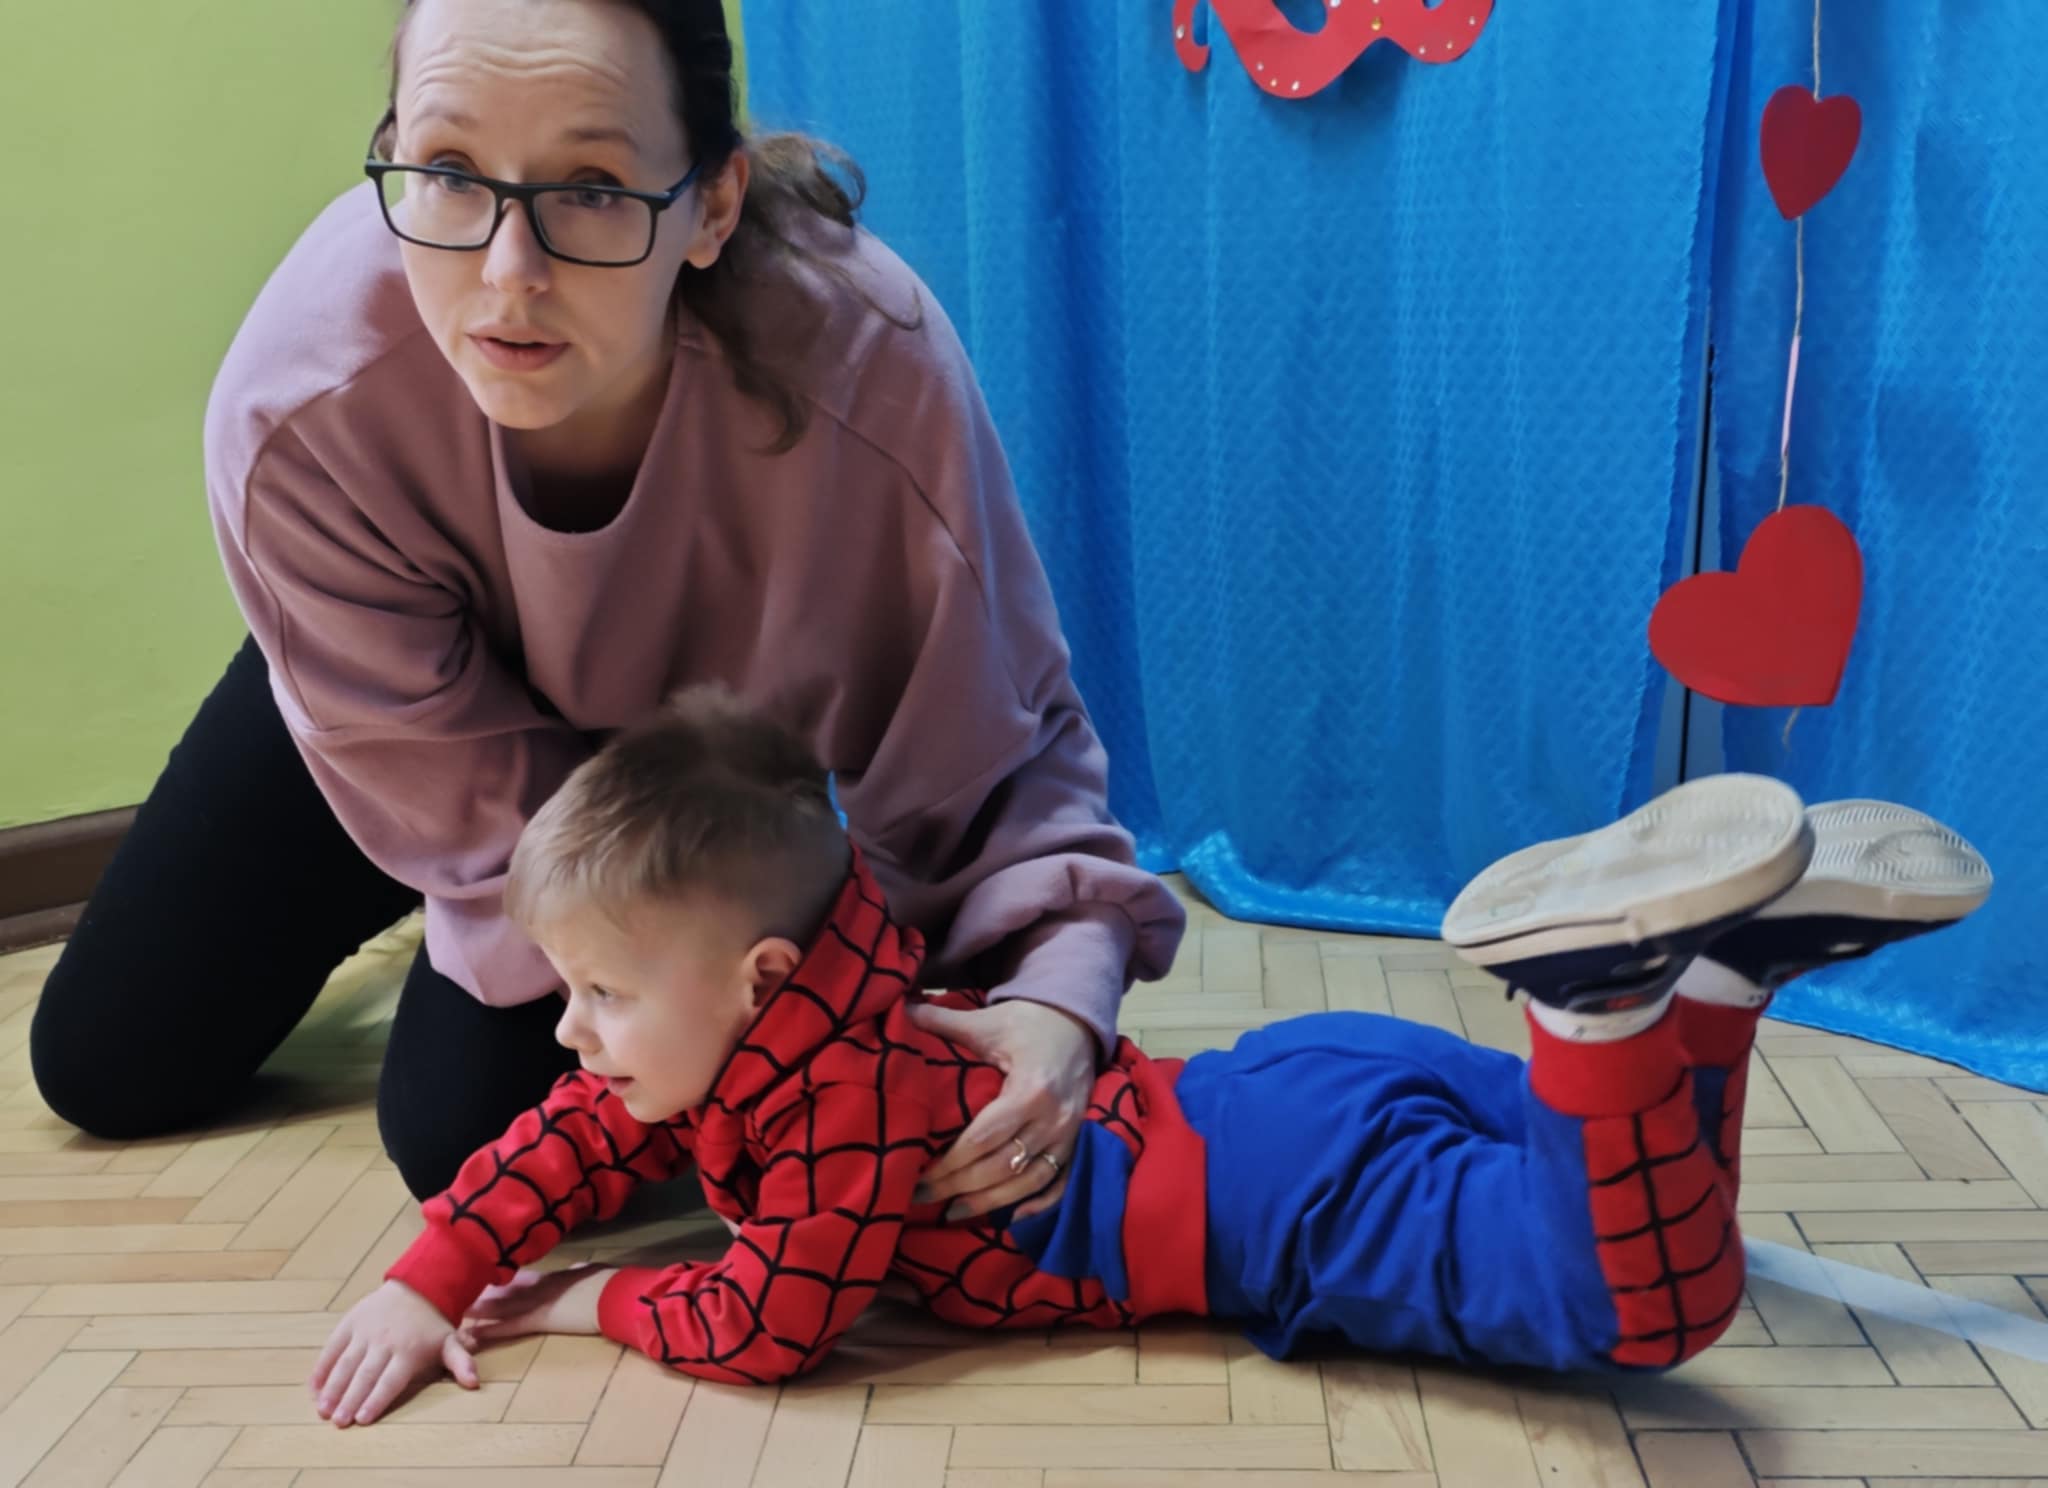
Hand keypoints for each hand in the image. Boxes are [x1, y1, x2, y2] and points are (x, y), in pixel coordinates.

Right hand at [311, 1281, 475, 1427]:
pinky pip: (332, 1348)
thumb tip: (475, 1383)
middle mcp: (384, 1341)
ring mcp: (364, 1331)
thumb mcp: (451, 1341)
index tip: (363, 1419)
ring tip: (322, 1410)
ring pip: (345, 1363)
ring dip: (332, 1388)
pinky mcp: (350, 1323)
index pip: (390, 1379)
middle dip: (350, 1399)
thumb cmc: (433, 1324)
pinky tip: (314, 1389)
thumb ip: (460, 1363)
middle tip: (338, 1422)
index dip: (376, 1399)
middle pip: (364, 1375)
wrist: (417, 1286)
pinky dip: (322, 1369)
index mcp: (408, 1350)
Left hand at [463, 1265, 613, 1344]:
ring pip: (497, 1306)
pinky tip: (471, 1336)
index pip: (517, 1279)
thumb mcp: (590, 1273)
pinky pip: (507, 1326)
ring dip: (476, 1310)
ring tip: (452, 1311)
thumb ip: (579, 1270)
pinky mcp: (537, 1320)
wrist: (611, 1293)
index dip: (498, 1280)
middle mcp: (536, 1287)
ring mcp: (534, 1303)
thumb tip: (579, 1266)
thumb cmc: (607, 1283)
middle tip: (454, 1292)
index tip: (481, 1278)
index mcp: (549, 1277)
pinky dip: (489, 1331)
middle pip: (501, 1289)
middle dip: (478, 1292)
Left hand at [906, 998, 1094, 1221]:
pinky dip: (1038, 1204)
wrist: (1078, 1021)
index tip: (920, 1176)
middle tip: (923, 1197)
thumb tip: (900, 1007)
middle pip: (1002, 1167)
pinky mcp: (1076, 1141)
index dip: (950, 1164)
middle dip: (959, 1187)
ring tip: (955, 1212)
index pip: (984, 1140)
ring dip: (992, 1203)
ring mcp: (1069, 1134)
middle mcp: (1053, 1118)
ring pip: (1029, 1182)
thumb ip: (943, 1020)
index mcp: (1030, 1090)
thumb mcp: (987, 1021)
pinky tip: (1010, 1217)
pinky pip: (1060, 1182)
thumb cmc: (1029, 1022)